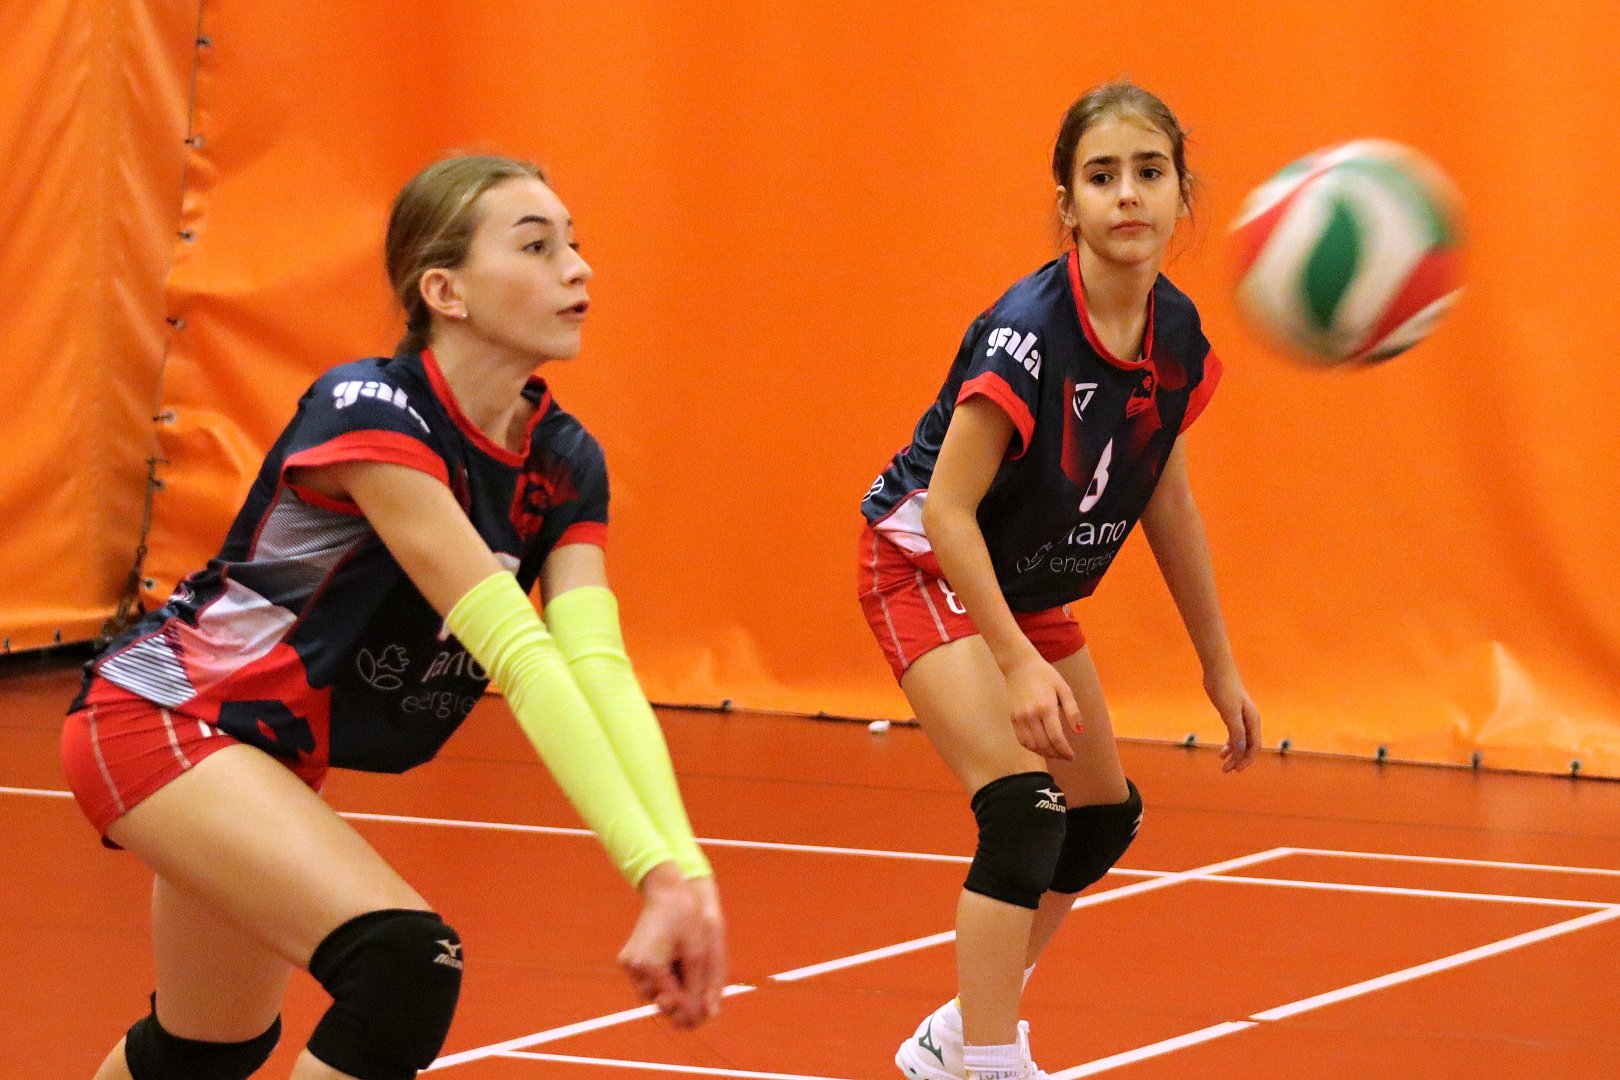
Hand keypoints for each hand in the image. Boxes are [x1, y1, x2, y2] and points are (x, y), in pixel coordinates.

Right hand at [618, 864, 722, 1027]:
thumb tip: (705, 1015)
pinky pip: (647, 982)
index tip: (705, 1014)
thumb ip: (698, 987)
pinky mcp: (629, 961)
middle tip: (700, 1002)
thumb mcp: (697, 953)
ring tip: (689, 977)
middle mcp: (634, 967)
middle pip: (660, 1000)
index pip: (673, 999)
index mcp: (649, 965)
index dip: (691, 1009)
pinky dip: (663, 981)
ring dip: (671, 992)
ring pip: (652, 994)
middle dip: (681, 1002)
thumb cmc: (685, 918)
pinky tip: (675, 968)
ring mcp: (629, 964)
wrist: (666, 893)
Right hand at [1004, 654, 1078, 759]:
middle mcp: (1031, 715)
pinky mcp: (1012, 718)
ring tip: (1055, 754)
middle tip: (1065, 756)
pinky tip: (1041, 747)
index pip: (1056, 737)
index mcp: (1046, 707)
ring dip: (1045, 754)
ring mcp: (1019, 718)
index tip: (1072, 756)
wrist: (1019, 665)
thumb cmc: (1045, 675)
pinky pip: (1022, 740)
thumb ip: (1072, 711)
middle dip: (1056, 754)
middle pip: (1044, 744)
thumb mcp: (1064, 689)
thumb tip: (1079, 731)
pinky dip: (1032, 748)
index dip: (1065, 751)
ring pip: (1032, 745)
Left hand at [1204, 668, 1259, 772]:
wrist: (1218, 670)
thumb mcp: (1229, 712)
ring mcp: (1242, 717)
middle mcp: (1251, 720)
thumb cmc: (1224, 689)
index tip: (1236, 770)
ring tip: (1223, 764)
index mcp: (1253, 720)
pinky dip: (1230, 744)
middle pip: (1249, 746)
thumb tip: (1242, 749)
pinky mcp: (1233, 713)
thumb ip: (1236, 731)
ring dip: (1234, 754)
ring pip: (1241, 741)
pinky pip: (1235, 734)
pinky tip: (1222, 752)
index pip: (1254, 746)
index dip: (1247, 760)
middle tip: (1226, 770)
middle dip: (1239, 759)